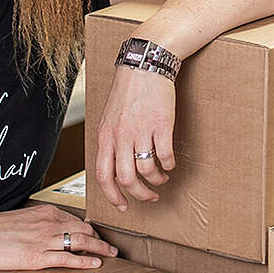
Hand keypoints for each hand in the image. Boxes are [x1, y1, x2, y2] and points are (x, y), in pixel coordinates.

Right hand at [0, 203, 117, 269]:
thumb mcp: (20, 219)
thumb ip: (38, 224)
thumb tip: (48, 232)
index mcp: (45, 212)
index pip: (76, 220)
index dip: (90, 230)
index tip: (98, 236)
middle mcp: (48, 223)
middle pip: (84, 230)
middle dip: (100, 239)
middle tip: (111, 248)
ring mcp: (43, 240)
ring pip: (81, 242)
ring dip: (100, 249)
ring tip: (111, 256)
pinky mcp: (36, 258)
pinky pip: (67, 259)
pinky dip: (85, 261)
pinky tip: (95, 265)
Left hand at [94, 66, 177, 208]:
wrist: (144, 66)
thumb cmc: (128, 91)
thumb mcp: (109, 117)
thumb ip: (110, 141)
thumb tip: (114, 166)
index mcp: (105, 136)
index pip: (103, 176)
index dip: (113, 196)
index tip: (122, 205)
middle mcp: (121, 136)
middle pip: (127, 179)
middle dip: (139, 195)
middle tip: (149, 197)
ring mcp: (141, 131)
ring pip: (147, 171)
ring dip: (157, 181)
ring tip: (162, 178)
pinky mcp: (161, 125)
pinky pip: (165, 156)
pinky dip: (169, 165)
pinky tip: (170, 163)